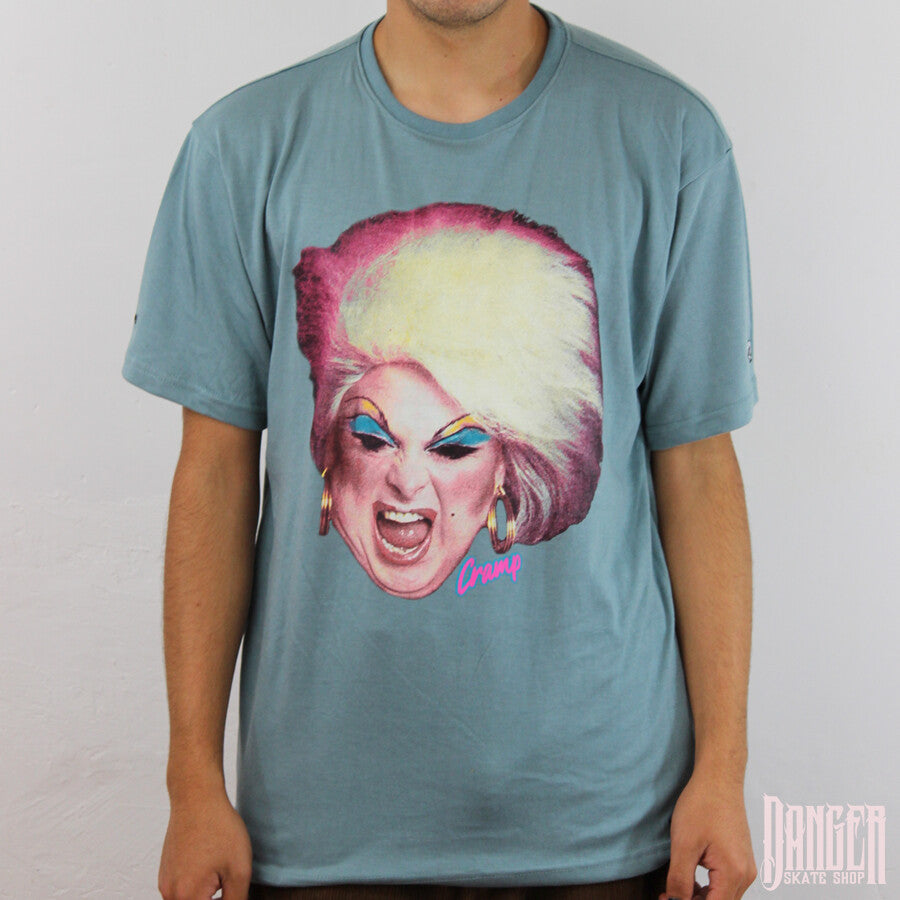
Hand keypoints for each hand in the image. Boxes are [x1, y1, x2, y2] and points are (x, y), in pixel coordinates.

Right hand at [158, 788, 253, 899]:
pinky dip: (197, 887)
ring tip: (222, 871)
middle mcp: (170, 895)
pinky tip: (211, 864)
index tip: (234, 888)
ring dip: (207, 896)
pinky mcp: (166, 873)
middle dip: (217, 899)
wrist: (196, 797)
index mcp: (187, 898)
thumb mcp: (239, 869)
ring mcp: (165, 884)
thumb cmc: (219, 828)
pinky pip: (182, 891)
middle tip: (229, 879)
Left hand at [660, 769, 757, 899]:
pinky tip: (691, 879)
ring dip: (701, 898)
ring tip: (677, 888)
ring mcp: (746, 866)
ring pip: (724, 897)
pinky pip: (727, 884)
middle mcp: (745, 874)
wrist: (719, 778)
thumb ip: (680, 879)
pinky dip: (709, 887)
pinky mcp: (741, 859)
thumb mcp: (684, 844)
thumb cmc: (703, 804)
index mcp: (734, 873)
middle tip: (669, 895)